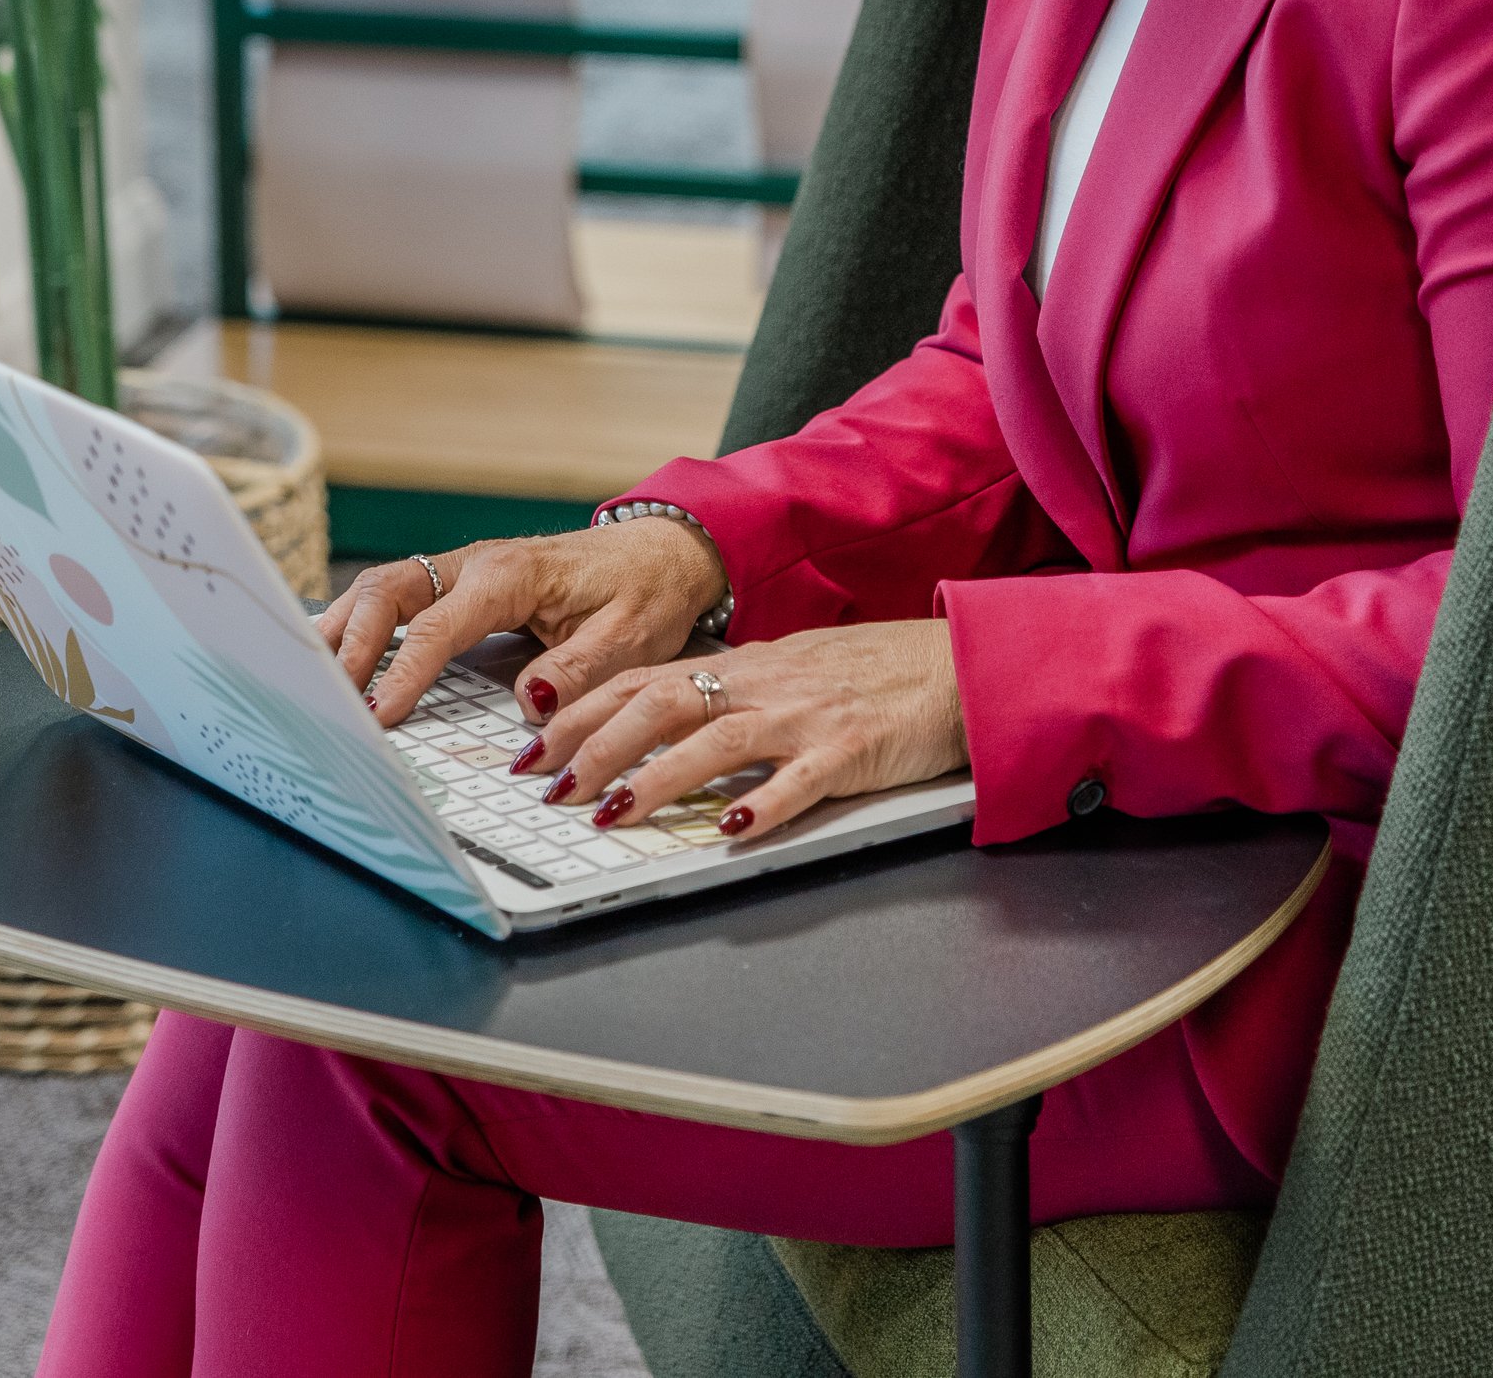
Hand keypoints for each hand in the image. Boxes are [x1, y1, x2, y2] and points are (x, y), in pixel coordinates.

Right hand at [319, 517, 725, 729]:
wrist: (664, 552)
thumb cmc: (647, 592)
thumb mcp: (630, 637)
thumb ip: (579, 668)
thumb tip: (528, 702)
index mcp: (513, 574)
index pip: (439, 625)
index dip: (404, 670)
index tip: (378, 713)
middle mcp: (478, 565)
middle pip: (390, 590)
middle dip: (351, 641)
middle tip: (326, 695)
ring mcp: (465, 570)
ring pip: (384, 588)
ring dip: (343, 626)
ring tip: (309, 673)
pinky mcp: (463, 584)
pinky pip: (400, 596)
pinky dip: (362, 620)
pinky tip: (337, 651)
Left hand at [537, 619, 965, 845]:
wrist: (958, 664)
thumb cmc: (876, 673)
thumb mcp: (792, 671)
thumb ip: (733, 695)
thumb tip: (665, 726)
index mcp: (746, 666)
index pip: (644, 679)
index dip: (583, 710)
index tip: (534, 745)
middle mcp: (766, 684)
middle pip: (663, 703)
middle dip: (596, 745)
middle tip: (550, 787)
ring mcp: (808, 715)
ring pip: (716, 739)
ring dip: (656, 778)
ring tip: (611, 814)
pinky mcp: (853, 749)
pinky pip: (802, 779)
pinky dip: (762, 803)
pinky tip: (729, 829)